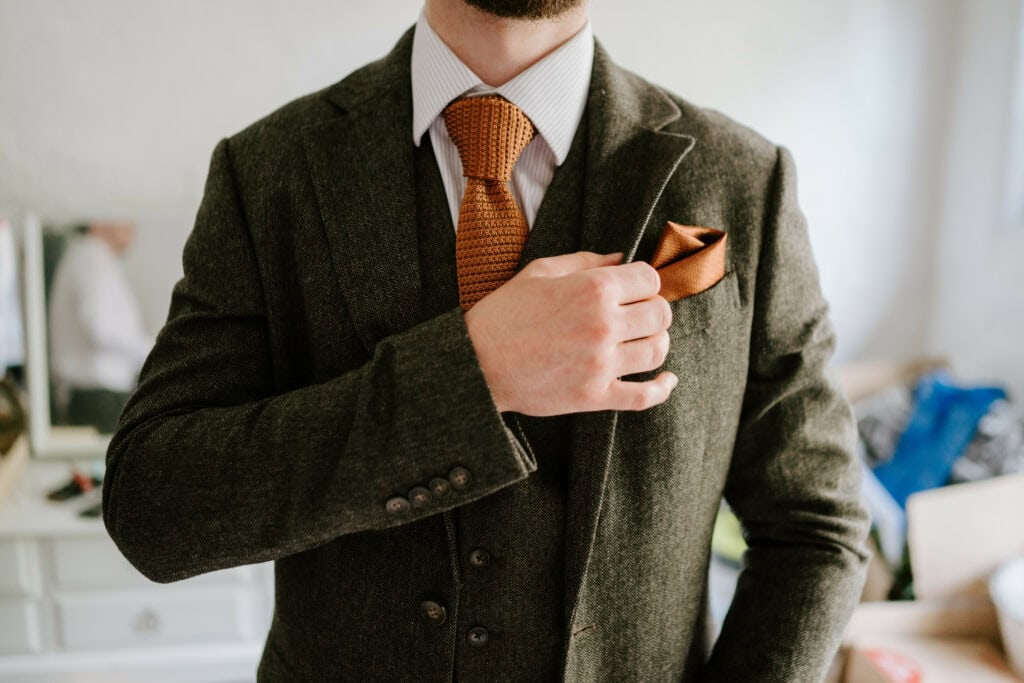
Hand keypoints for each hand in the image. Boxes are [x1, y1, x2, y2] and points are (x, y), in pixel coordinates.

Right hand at [464, 251, 677, 415]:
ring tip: (641, 340)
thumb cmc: (504, 313)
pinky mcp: (594, 396)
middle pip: (661, 314)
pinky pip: (644, 396)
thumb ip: (586, 261)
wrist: (476, 363)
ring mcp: (601, 363)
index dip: (645, 281)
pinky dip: (662, 388)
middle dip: (654, 310)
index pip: (650, 278)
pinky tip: (667, 379)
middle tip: (637, 314)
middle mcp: (603, 324)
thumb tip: (621, 259)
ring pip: (657, 350)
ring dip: (655, 342)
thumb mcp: (539, 272)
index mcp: (592, 288)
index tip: (634, 288)